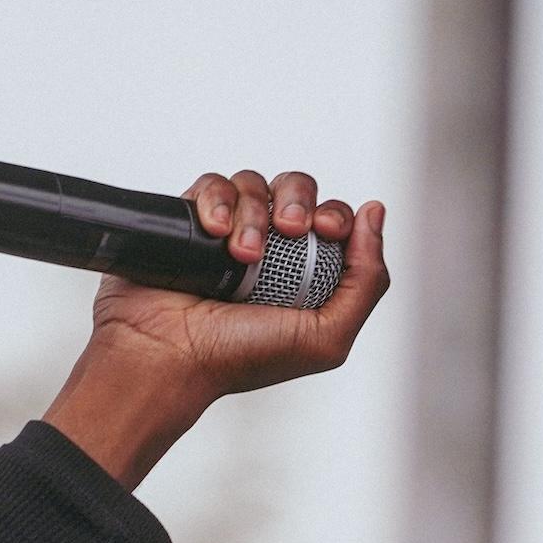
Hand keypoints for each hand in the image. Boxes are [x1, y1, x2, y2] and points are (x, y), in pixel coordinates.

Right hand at [43, 169, 389, 488]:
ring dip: (254, 213)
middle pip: (296, 188)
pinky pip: (212, 184)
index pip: (333, 219)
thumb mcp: (328, 336)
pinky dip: (216, 200)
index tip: (326, 230)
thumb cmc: (242, 358)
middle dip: (298, 200)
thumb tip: (375, 213)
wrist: (168, 358)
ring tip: (242, 253)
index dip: (335, 215)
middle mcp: (270, 249)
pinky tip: (213, 232)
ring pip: (254, 183)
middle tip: (289, 230)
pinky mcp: (190, 220)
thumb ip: (366, 281)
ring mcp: (228, 232)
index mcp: (306, 272)